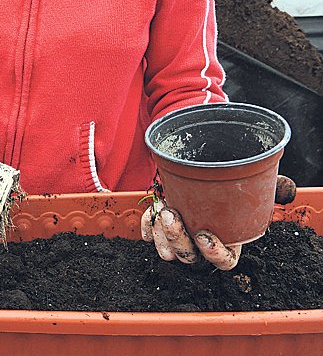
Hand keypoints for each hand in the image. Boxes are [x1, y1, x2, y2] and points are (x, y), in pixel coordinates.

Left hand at [140, 175, 296, 269]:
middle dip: (178, 239)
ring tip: (163, 211)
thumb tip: (287, 190)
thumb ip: (272, 189)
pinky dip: (149, 225)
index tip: (204, 234)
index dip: (213, 253)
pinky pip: (151, 236)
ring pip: (169, 250)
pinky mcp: (162, 229)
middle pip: (190, 257)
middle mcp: (203, 246)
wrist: (202, 173)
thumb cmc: (232, 185)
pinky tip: (152, 213)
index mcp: (229, 242)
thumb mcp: (255, 187)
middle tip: (172, 215)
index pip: (223, 262)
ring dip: (162, 234)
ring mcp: (181, 239)